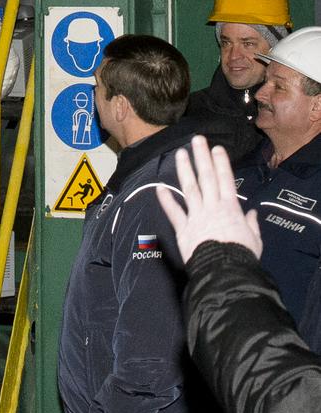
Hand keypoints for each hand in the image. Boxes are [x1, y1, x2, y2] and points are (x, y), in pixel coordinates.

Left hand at [157, 135, 262, 263]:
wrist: (225, 272)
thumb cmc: (242, 257)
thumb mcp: (255, 240)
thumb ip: (251, 225)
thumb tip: (251, 214)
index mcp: (231, 209)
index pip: (226, 180)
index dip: (221, 163)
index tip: (216, 149)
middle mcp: (212, 208)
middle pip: (207, 178)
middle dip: (202, 157)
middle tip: (197, 140)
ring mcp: (196, 216)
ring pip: (190, 189)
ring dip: (185, 170)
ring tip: (180, 154)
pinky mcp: (183, 229)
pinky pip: (173, 212)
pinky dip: (166, 200)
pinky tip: (159, 187)